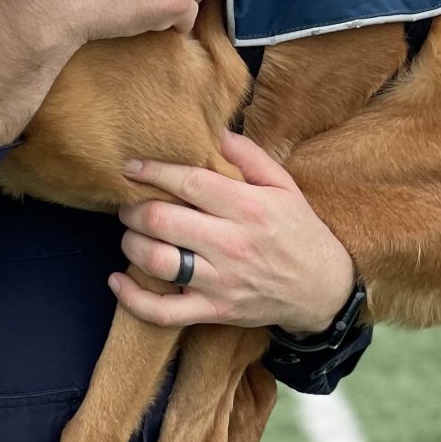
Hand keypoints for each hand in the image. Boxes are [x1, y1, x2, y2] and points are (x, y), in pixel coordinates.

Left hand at [109, 131, 354, 333]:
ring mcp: (221, 281)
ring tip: (130, 232)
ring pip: (157, 261)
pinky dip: (133, 298)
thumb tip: (212, 129)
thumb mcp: (283, 184)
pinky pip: (164, 312)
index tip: (131, 166)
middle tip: (128, 201)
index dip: (153, 171)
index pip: (188, 182)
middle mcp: (231, 244)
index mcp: (247, 207)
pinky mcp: (215, 311)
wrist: (323, 288)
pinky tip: (117, 281)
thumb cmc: (299, 230)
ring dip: (131, 243)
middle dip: (133, 208)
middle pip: (162, 220)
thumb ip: (246, 154)